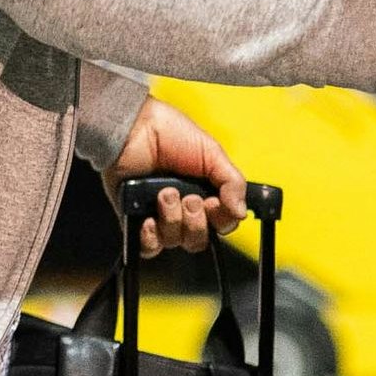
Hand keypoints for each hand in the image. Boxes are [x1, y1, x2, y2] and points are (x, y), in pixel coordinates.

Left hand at [108, 97, 245, 254]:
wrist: (134, 129)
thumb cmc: (170, 133)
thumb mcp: (212, 153)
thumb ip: (232, 183)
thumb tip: (241, 212)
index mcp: (206, 193)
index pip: (222, 224)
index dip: (221, 220)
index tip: (214, 203)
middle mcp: (183, 208)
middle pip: (198, 240)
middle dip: (196, 222)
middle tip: (190, 198)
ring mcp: (159, 215)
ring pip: (175, 241)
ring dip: (173, 219)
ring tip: (164, 194)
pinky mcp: (136, 220)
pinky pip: (148, 247)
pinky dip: (151, 237)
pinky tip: (149, 218)